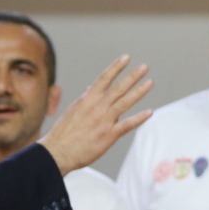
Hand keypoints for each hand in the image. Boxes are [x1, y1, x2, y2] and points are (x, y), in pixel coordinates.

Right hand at [41, 55, 153, 174]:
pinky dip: (139, 118)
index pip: (104, 78)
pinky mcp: (109, 135)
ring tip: (150, 83)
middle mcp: (97, 107)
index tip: (126, 58)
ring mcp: (104, 120)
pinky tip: (149, 112)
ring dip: (139, 92)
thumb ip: (86, 99)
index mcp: (87, 99)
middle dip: (132, 76)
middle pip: (118, 88)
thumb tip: (91, 87)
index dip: (116, 67)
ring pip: (125, 102)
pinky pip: (127, 124)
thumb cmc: (64, 132)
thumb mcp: (74, 110)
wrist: (58, 152)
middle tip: (145, 67)